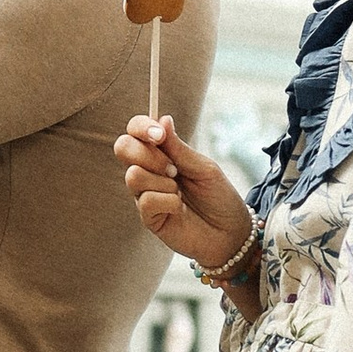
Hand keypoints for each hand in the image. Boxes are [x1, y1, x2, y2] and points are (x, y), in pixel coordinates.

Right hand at [115, 117, 252, 271]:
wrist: (230, 232)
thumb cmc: (219, 198)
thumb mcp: (203, 167)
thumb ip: (179, 148)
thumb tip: (163, 119)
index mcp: (160, 154)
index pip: (135, 131)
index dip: (141, 127)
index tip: (158, 134)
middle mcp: (148, 172)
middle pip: (122, 147)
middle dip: (149, 154)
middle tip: (174, 168)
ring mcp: (145, 194)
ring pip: (133, 175)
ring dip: (162, 181)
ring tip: (180, 191)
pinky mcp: (148, 218)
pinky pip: (145, 201)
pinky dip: (168, 201)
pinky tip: (179, 208)